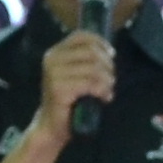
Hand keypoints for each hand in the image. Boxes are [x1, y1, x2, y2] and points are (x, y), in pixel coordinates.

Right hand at [38, 24, 116, 138]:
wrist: (51, 125)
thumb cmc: (68, 100)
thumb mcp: (75, 74)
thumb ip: (86, 60)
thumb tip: (109, 51)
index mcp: (54, 53)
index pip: (80, 36)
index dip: (100, 42)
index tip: (111, 55)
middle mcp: (52, 60)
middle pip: (91, 52)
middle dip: (107, 65)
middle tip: (111, 79)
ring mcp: (54, 74)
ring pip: (94, 69)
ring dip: (107, 80)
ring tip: (108, 90)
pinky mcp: (59, 89)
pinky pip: (91, 84)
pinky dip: (103, 91)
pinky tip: (105, 98)